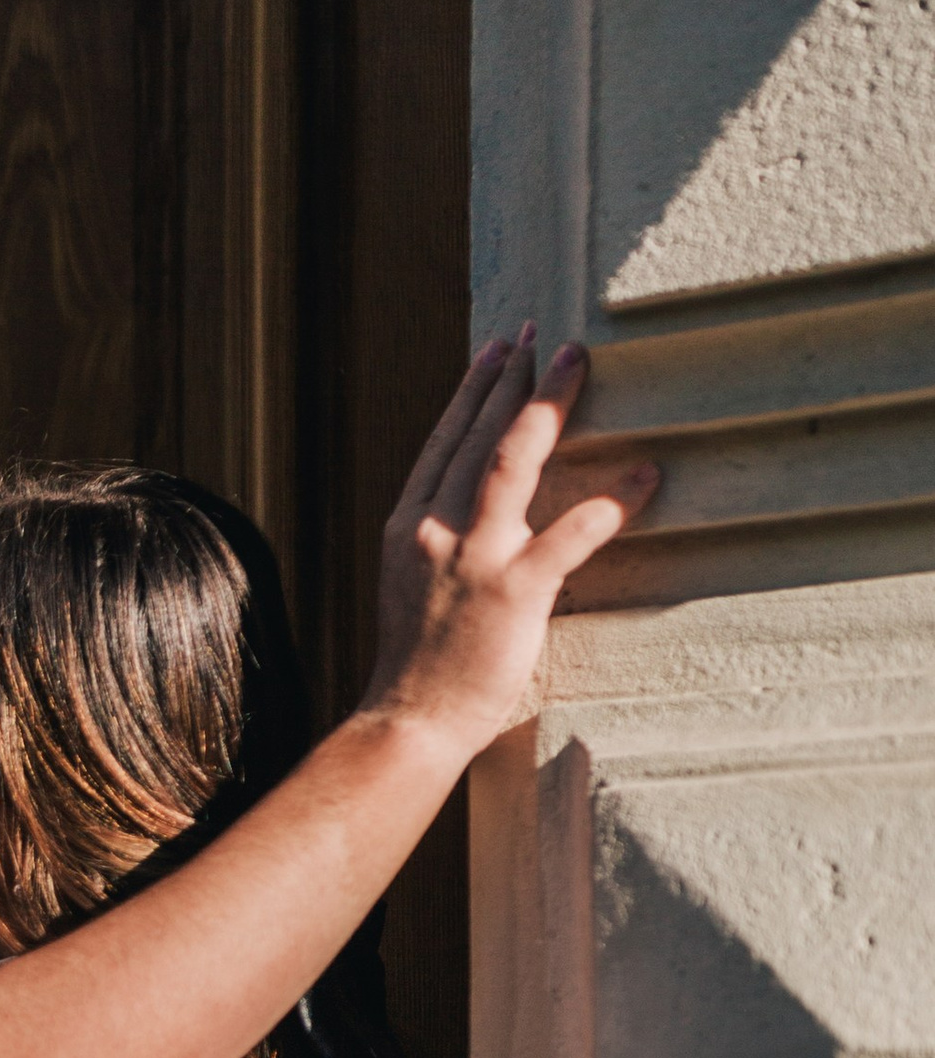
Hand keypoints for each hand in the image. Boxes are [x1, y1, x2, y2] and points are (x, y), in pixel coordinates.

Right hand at [365, 331, 658, 755]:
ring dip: (548, 406)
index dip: (472, 393)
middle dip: (511, 379)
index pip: (443, 443)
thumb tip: (466, 511)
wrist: (410, 720)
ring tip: (577, 364)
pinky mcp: (515, 591)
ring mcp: (475, 557)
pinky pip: (573, 533)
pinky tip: (647, 473)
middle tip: (543, 336)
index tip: (497, 353)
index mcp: (409, 526)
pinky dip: (614, 499)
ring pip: (513, 461)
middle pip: (477, 436)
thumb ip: (437, 544)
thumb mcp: (411, 587)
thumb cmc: (418, 666)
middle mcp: (437, 529)